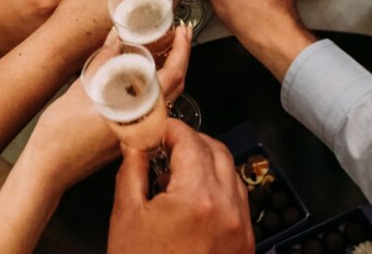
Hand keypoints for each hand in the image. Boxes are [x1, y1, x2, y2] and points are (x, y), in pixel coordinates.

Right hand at [21, 25, 191, 189]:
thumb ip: (103, 61)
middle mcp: (145, 126)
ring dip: (169, 73)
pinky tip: (144, 76)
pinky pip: (154, 109)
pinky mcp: (132, 139)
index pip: (174, 76)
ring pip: (167, 98)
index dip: (183, 50)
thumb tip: (116, 37)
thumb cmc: (59, 134)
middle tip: (178, 35)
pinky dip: (156, 88)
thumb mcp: (81, 89)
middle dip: (180, 58)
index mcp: (138, 112)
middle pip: (176, 87)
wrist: (48, 170)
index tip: (184, 31)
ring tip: (163, 50)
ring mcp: (140, 134)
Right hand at [109, 119, 252, 253]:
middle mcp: (228, 209)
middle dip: (191, 142)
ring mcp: (241, 229)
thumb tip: (136, 143)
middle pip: (217, 152)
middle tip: (165, 146)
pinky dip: (219, 189)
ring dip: (207, 164)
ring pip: (231, 174)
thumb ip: (133, 170)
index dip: (171, 129)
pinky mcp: (244, 245)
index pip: (190, 142)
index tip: (157, 129)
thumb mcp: (126, 217)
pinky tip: (193, 200)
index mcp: (198, 198)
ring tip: (176, 174)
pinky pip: (238, 201)